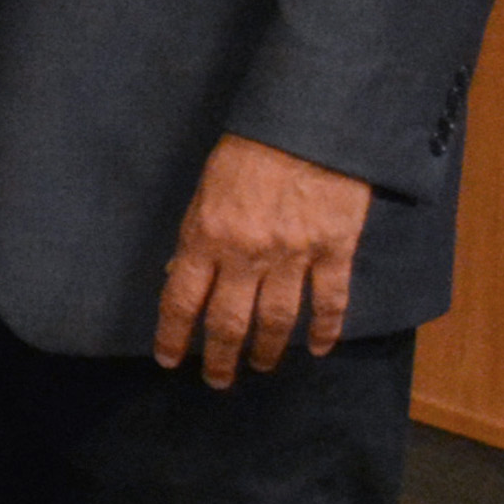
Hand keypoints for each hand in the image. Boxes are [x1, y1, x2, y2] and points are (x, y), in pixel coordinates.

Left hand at [151, 132, 370, 382]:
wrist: (310, 124)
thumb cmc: (249, 150)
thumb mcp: (205, 189)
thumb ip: (196, 236)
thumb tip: (179, 275)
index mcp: (206, 236)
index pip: (182, 300)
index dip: (173, 336)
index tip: (169, 359)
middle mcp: (247, 254)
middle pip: (229, 322)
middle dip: (220, 358)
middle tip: (217, 380)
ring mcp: (294, 255)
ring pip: (277, 320)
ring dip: (267, 350)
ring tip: (260, 367)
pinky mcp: (335, 249)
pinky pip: (331, 301)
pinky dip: (325, 330)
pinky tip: (318, 348)